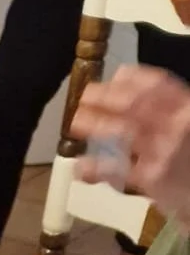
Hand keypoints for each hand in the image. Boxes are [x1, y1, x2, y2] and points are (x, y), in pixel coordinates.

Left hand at [72, 65, 189, 226]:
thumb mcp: (187, 125)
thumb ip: (164, 107)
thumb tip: (124, 81)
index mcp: (186, 107)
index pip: (156, 83)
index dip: (131, 78)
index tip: (113, 76)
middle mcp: (177, 125)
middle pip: (134, 104)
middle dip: (105, 97)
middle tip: (85, 97)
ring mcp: (164, 151)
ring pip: (123, 131)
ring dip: (95, 123)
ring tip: (76, 122)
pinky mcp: (152, 178)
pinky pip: (118, 170)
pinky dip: (95, 168)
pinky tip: (81, 167)